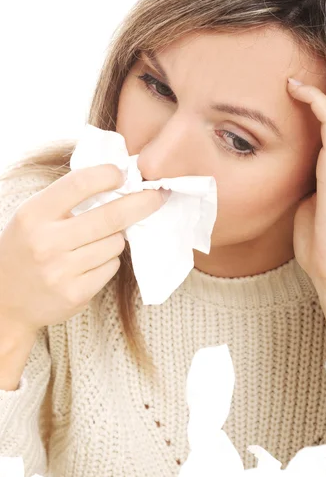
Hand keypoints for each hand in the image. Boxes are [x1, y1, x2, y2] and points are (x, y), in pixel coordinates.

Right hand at [0, 164, 167, 333]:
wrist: (5, 302)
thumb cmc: (25, 249)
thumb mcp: (33, 217)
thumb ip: (67, 199)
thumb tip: (117, 181)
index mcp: (33, 215)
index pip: (78, 184)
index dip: (107, 175)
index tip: (123, 174)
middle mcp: (46, 242)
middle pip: (110, 216)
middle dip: (142, 203)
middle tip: (158, 195)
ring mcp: (61, 271)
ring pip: (115, 243)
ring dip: (116, 238)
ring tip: (95, 242)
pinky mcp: (75, 294)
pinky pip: (112, 267)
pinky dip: (109, 261)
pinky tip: (89, 263)